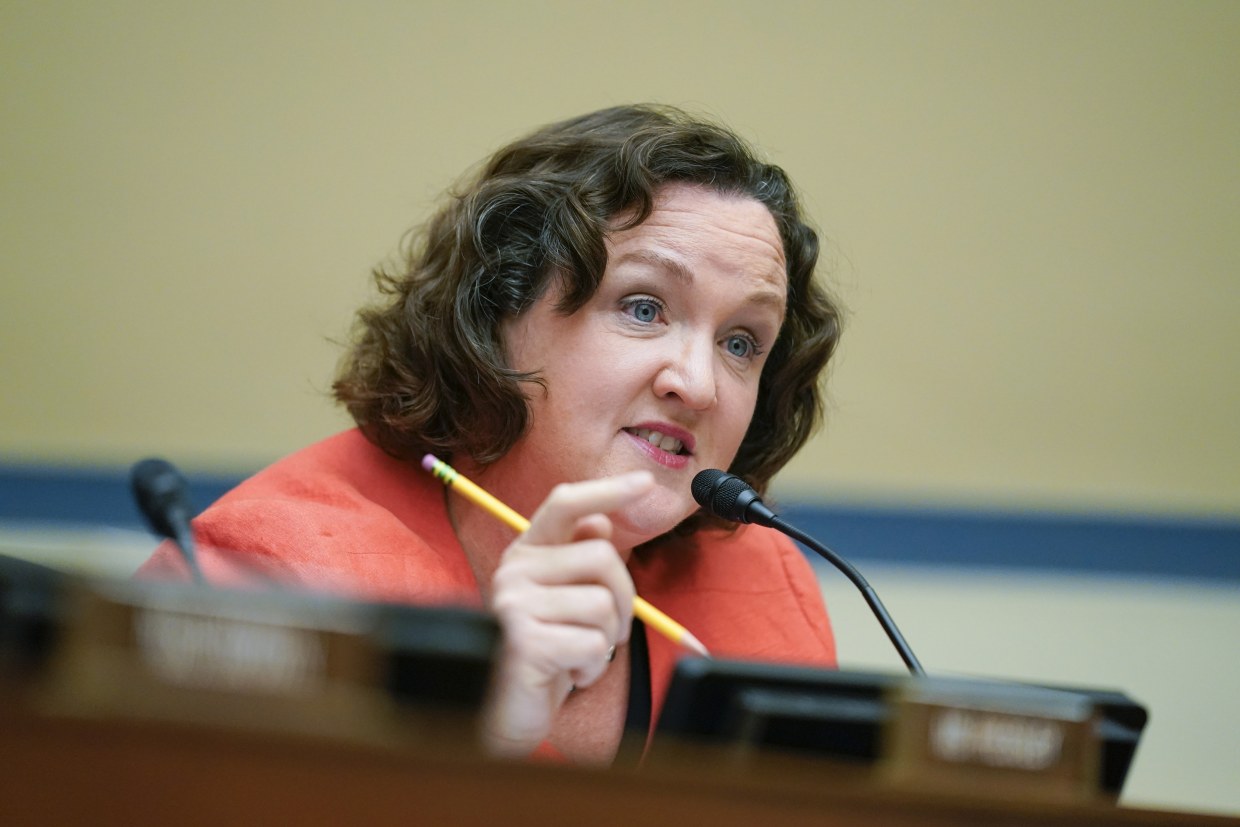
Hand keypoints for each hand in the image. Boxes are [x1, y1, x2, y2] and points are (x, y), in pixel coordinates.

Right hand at [481, 471, 652, 757]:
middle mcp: (514, 569)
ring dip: (607, 641)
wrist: (503, 711)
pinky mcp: (523, 643)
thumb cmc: (543, 651)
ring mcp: (514, 605)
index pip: (564, 504)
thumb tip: (600, 521)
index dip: (607, 490)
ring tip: (578, 656)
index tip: (645, 483)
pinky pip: (593, 645)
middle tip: (606, 630)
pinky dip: (593, 668)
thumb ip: (577, 559)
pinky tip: (568, 674)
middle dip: (623, 598)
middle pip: (601, 556)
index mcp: (526, 552)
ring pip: (603, 605)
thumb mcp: (562, 599)